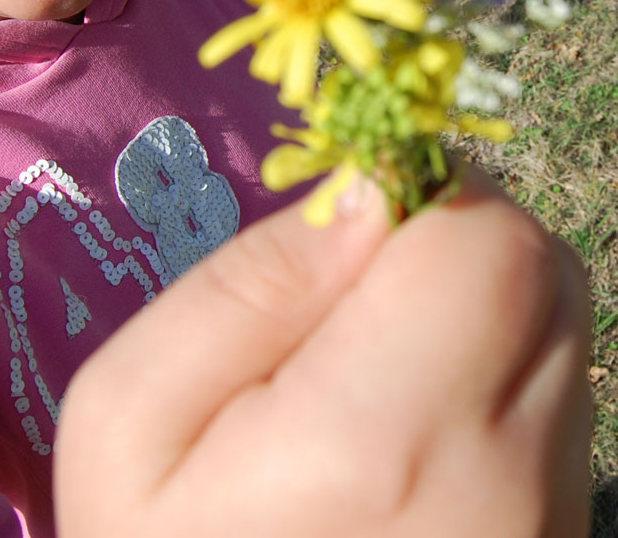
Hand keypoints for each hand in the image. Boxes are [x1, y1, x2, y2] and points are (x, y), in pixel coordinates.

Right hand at [55, 166, 590, 537]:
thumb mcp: (136, 414)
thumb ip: (251, 284)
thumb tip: (369, 191)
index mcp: (385, 439)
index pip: (490, 241)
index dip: (426, 195)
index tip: (348, 226)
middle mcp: (507, 484)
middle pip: (542, 274)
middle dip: (454, 240)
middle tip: (351, 290)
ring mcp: (552, 527)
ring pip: (559, 332)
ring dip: (475, 305)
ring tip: (370, 368)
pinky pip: (558, 406)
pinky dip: (495, 372)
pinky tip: (411, 423)